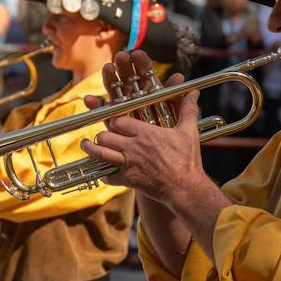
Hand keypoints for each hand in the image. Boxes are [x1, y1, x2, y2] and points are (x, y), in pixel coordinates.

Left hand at [79, 50, 205, 200]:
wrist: (185, 188)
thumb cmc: (187, 159)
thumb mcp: (188, 132)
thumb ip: (188, 110)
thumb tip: (193, 92)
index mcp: (145, 133)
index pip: (117, 120)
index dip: (113, 120)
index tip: (114, 121)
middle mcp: (133, 147)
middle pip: (105, 135)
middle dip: (102, 134)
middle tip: (102, 135)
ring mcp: (129, 164)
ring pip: (100, 153)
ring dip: (92, 149)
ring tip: (87, 145)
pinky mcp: (128, 180)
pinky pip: (107, 175)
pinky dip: (103, 173)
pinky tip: (103, 170)